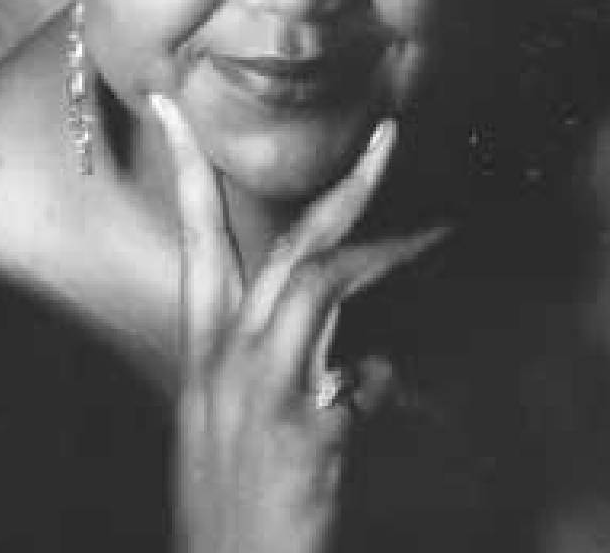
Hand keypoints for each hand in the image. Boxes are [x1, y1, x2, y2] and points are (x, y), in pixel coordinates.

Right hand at [150, 95, 448, 552]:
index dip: (185, 164)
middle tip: (388, 137)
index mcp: (205, 347)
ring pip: (320, 283)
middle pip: (285, 245)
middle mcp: (228, 355)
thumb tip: (361, 362)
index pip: (194, 234)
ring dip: (385, 254)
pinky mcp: (300, 426)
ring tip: (437, 235)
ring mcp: (263, 386)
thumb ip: (286, 373)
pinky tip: (391, 415)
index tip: (173, 105)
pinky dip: (383, 386)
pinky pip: (362, 379)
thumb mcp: (232, 423)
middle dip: (342, 186)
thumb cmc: (230, 502)